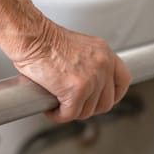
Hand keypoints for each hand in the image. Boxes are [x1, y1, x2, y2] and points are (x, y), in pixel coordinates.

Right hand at [13, 20, 131, 122]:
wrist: (31, 37)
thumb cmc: (43, 40)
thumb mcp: (76, 47)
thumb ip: (87, 64)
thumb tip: (84, 84)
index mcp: (104, 52)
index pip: (123, 80)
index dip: (113, 95)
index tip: (101, 100)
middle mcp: (102, 64)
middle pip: (106, 102)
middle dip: (88, 108)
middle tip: (72, 105)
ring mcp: (91, 78)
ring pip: (86, 111)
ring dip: (70, 111)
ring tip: (57, 104)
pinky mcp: (75, 91)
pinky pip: (69, 114)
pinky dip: (58, 115)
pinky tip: (50, 109)